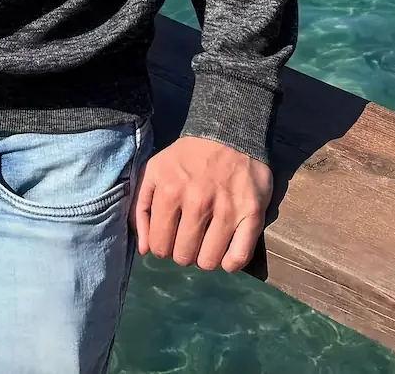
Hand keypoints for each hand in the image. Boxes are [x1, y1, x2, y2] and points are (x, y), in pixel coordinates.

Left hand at [132, 136, 271, 271]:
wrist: (229, 131)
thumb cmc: (187, 157)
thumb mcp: (155, 171)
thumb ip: (142, 207)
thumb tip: (144, 249)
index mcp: (170, 191)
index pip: (159, 246)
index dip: (163, 246)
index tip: (170, 237)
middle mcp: (198, 202)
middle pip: (184, 257)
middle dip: (184, 252)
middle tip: (190, 238)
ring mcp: (227, 209)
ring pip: (209, 262)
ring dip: (206, 257)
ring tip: (207, 241)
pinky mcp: (252, 214)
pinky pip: (238, 259)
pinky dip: (230, 263)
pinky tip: (226, 251)